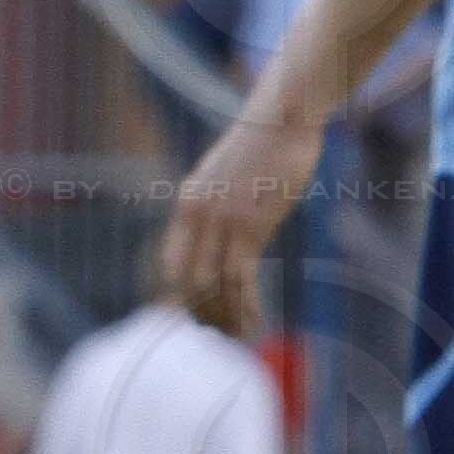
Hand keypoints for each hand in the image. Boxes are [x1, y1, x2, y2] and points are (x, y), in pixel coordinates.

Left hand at [160, 109, 319, 339]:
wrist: (281, 116)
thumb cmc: (262, 142)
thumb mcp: (225, 173)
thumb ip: (218, 203)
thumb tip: (226, 230)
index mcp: (187, 202)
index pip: (171, 262)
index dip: (179, 293)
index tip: (193, 312)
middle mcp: (197, 216)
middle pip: (189, 281)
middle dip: (203, 312)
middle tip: (218, 332)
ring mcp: (222, 223)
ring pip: (215, 286)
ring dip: (226, 317)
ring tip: (237, 337)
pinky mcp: (251, 228)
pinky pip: (241, 280)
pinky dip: (246, 307)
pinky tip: (254, 323)